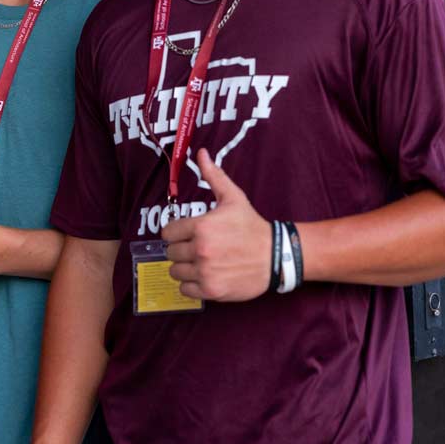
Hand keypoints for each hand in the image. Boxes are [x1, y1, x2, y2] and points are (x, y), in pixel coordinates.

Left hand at [162, 149, 272, 301]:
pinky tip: (205, 275)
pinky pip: (185, 290)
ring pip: (175, 272)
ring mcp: (205, 272)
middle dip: (181, 250)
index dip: (176, 233)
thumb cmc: (251, 226)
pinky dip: (192, 285)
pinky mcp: (211, 290)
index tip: (188, 234)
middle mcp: (200, 250)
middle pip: (170, 253)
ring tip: (201, 262)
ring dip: (185, 268)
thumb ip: (213, 176)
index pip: (167, 233)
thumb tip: (201, 153)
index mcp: (201, 227)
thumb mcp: (233, 198)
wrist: (276, 256)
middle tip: (197, 248)